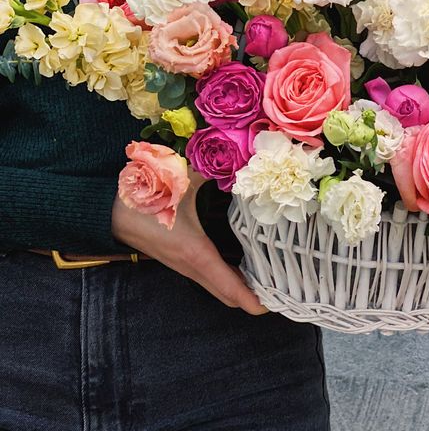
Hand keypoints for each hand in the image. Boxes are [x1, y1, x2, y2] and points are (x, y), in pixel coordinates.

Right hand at [112, 170, 266, 314]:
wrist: (108, 208)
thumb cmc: (147, 195)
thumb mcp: (184, 178)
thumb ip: (215, 169)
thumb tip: (244, 161)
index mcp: (195, 251)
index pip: (228, 285)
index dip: (250, 299)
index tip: (271, 307)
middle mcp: (189, 265)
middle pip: (225, 293)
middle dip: (251, 297)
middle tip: (281, 290)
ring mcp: (181, 265)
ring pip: (215, 286)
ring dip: (238, 289)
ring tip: (268, 281)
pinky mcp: (177, 259)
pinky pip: (206, 277)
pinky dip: (226, 280)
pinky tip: (241, 267)